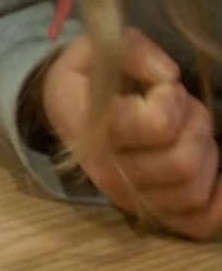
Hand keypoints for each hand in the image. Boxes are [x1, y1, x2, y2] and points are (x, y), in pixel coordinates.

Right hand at [38, 28, 221, 238]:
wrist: (65, 110)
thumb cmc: (86, 77)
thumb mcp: (97, 47)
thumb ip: (132, 50)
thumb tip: (168, 75)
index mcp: (90, 129)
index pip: (159, 126)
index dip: (171, 98)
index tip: (159, 85)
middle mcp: (107, 172)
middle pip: (184, 163)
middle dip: (195, 126)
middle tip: (180, 108)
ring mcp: (129, 198)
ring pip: (194, 191)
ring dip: (204, 155)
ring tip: (186, 133)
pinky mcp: (151, 213)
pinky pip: (200, 222)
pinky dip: (220, 203)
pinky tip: (216, 176)